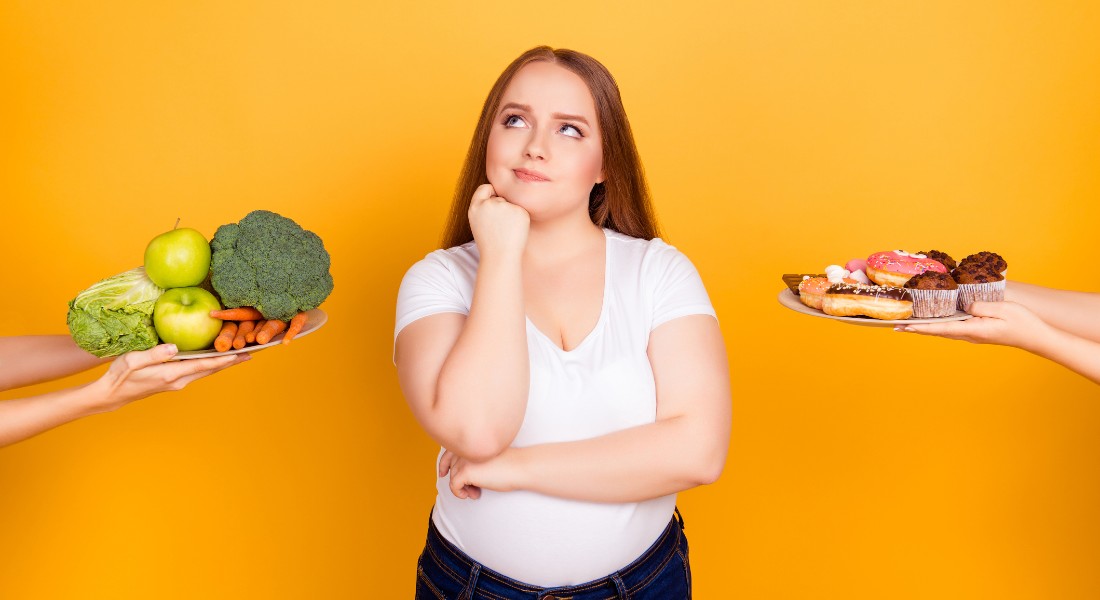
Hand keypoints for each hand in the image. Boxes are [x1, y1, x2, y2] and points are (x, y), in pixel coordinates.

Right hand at [88, 344, 249, 412]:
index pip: (204, 365)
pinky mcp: (174, 380)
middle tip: (252, 352)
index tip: (242, 355)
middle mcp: (179, 380)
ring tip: (241, 354)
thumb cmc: (120, 375)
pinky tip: (217, 357)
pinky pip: (198, 370)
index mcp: (172, 374)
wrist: (112, 394)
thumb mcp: (132, 361)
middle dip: (231, 361)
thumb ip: (154, 354)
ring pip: (206, 370)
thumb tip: (175, 348)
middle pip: (211, 369)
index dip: (224, 359)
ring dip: (223, 363)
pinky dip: (211, 364)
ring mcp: (178, 381)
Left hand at [438, 447, 519, 499]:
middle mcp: (465, 449)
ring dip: (463, 488)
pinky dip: (460, 493)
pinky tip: (472, 495)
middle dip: (458, 480)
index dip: (443, 464)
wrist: (520, 467)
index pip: (449, 452)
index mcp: (471, 442)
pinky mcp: (465, 471)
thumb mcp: (488, 458)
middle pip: (450, 467)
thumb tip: (461, 476)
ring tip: (476, 493)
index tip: (443, 474)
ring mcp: (464, 459)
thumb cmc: (509, 464)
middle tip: (469, 491)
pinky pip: (453, 486)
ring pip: (452, 477)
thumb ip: (474, 460)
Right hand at [468, 183, 529, 257]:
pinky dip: (520, 219)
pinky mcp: (519, 211)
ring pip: (511, 204)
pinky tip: (514, 231)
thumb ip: (483, 208)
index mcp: (475, 207)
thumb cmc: (489, 243)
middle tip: (499, 227)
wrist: (500, 257)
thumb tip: (494, 193)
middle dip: (501, 208)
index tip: (494, 198)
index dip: (490, 192)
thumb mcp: (478, 222)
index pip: (484, 188)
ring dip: (511, 214)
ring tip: (506, 230)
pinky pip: (521, 211)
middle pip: (499, 198)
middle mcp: (489, 204)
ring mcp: (505, 206)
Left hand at [896, 301, 1052, 351]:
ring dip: (925, 327)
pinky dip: (938, 324)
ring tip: (908, 322)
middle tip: (895, 325)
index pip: (940, 328)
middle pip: (936, 331)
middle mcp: (968, 334)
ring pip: (943, 330)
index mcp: (973, 329)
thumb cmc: (1022, 322)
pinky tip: (933, 319)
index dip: (920, 327)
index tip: (903, 327)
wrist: (1036, 336)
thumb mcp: (1003, 309)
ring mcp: (972, 334)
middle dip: (916, 328)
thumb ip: (981, 306)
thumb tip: (964, 304)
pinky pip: (952, 327)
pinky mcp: (976, 331)